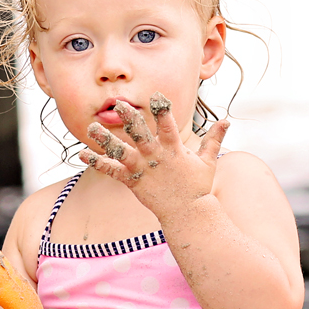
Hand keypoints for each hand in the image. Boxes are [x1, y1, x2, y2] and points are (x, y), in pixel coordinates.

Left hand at [80, 92, 228, 220]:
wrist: (188, 214)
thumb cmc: (198, 187)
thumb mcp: (208, 162)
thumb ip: (213, 139)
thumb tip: (227, 120)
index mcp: (174, 149)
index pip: (168, 124)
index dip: (162, 109)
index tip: (156, 95)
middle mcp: (156, 157)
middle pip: (140, 134)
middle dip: (128, 118)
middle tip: (117, 103)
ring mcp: (143, 169)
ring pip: (120, 151)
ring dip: (105, 139)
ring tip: (91, 127)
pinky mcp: (133, 182)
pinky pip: (112, 171)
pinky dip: (97, 163)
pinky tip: (82, 155)